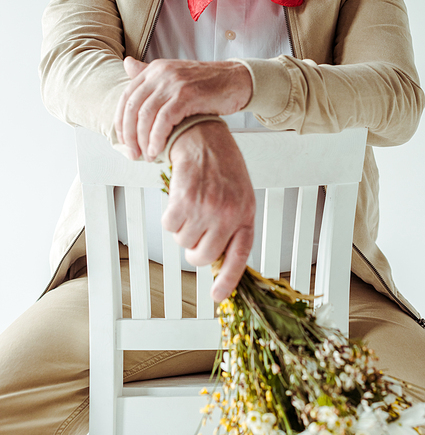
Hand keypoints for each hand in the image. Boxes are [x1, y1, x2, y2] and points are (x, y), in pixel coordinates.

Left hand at [114, 57, 252, 160]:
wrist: (236, 81)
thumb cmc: (207, 84)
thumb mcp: (175, 76)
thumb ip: (150, 74)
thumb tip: (126, 64)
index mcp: (154, 69)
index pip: (126, 96)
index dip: (121, 122)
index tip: (123, 141)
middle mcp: (160, 73)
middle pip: (132, 107)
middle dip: (129, 135)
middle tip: (132, 153)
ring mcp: (173, 83)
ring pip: (145, 115)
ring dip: (142, 140)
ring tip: (147, 156)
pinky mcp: (186, 95)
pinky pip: (163, 120)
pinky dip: (157, 138)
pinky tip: (158, 150)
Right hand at [162, 121, 255, 301]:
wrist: (205, 137)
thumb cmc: (223, 166)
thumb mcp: (240, 195)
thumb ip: (233, 225)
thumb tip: (218, 258)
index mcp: (245, 215)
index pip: (238, 256)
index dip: (227, 280)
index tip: (217, 296)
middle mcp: (228, 215)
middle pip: (201, 256)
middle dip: (194, 249)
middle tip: (195, 231)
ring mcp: (206, 208)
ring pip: (182, 241)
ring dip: (181, 229)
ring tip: (190, 206)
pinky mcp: (184, 200)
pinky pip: (169, 226)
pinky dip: (169, 217)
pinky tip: (179, 200)